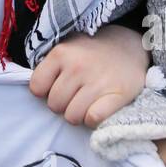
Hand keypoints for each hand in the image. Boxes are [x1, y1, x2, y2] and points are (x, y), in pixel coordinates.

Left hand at [29, 24, 149, 127]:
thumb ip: (49, 67)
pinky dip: (93, 120)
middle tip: (75, 95)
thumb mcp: (67, 48)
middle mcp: (77, 67)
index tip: (56, 87)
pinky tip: (98, 108)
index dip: (45, 92)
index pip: (37, 87)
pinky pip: (92, 119)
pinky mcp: (117, 95)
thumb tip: (35, 92)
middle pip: (54, 105)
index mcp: (61, 54)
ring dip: (78, 114)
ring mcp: (98, 81)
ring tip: (86, 102)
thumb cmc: (92, 53)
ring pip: (72, 117)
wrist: (130, 46)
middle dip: (63, 104)